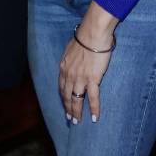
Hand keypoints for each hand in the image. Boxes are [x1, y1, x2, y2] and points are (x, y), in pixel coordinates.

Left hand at [59, 5, 115, 123]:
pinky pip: (92, 98)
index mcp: (64, 68)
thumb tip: (72, 61)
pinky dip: (93, 109)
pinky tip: (94, 118)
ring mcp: (80, 79)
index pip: (62, 87)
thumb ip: (70, 58)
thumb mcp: (71, 48)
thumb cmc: (84, 37)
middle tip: (70, 119)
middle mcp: (69, 76)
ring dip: (77, 112)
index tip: (65, 105)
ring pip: (77, 100)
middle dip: (68, 109)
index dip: (63, 98)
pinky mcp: (92, 80)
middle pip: (67, 96)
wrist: (93, 34)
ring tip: (78, 121)